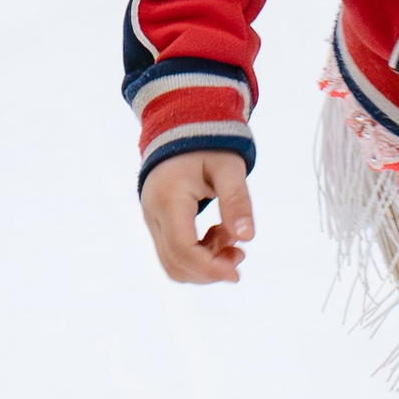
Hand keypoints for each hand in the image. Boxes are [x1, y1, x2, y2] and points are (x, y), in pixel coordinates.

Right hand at [139, 151, 253, 283]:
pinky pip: (172, 251)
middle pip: (175, 264)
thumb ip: (237, 201)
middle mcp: (153, 213)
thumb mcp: (229, 168)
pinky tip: (218, 234)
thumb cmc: (207, 145)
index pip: (183, 249)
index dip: (210, 269)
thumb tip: (248, 237)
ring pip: (172, 262)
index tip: (236, 272)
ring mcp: (151, 218)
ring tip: (230, 240)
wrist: (181, 126)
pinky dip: (197, 254)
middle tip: (240, 255)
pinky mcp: (156, 220)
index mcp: (170, 198)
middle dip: (210, 270)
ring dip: (204, 264)